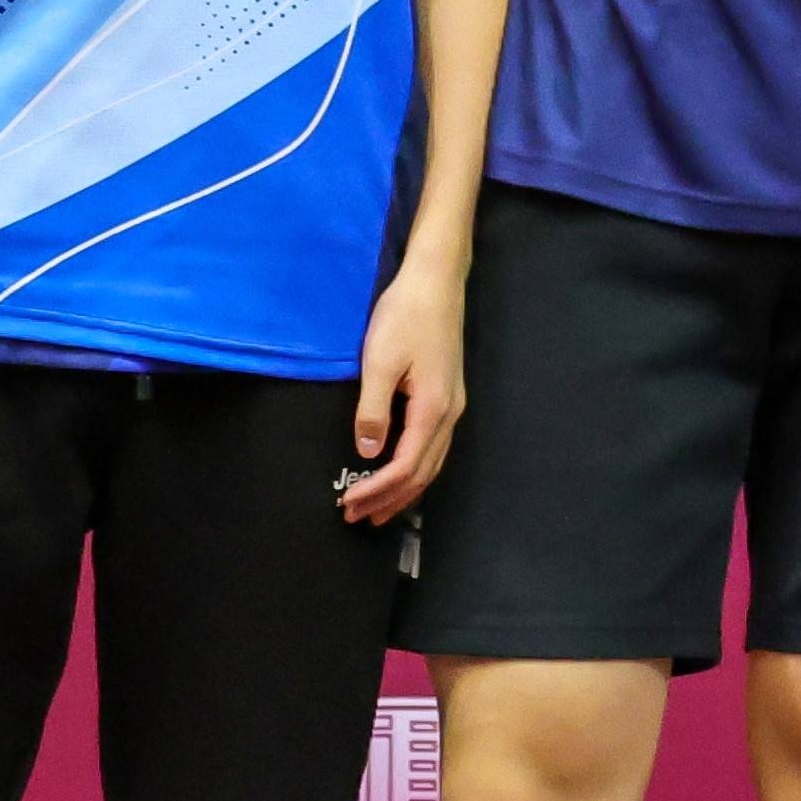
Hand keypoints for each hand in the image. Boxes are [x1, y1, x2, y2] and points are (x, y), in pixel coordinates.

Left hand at [340, 249, 466, 524]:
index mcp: (433, 409)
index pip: (406, 466)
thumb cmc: (405, 317)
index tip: (348, 504)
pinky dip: (414, 469)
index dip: (377, 490)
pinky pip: (433, 447)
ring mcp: (453, 405)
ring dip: (404, 489)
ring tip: (377, 508)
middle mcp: (449, 413)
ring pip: (432, 462)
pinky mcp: (448, 395)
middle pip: (424, 472)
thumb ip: (372, 412)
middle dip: (391, 499)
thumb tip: (367, 454)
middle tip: (357, 519)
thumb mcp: (380, 363)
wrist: (435, 281)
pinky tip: (399, 472)